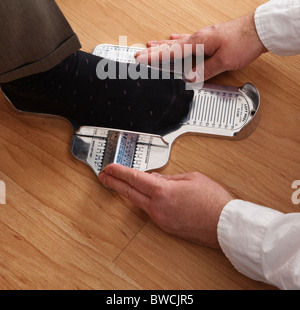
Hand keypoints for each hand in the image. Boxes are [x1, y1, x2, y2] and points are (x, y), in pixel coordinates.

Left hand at [99, 165, 232, 248]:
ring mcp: (162, 219)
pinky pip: (151, 211)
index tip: (109, 168)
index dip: (118, 172)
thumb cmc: (214, 201)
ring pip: (139, 202)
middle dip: (114, 183)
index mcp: (164, 191)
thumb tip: (156, 179)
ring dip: (129, 192)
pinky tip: (144, 196)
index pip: (134, 178)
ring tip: (121, 183)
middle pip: (129, 193)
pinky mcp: (167, 227)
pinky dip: (144, 201)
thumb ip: (170, 178)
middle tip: (104, 176)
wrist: (225, 225)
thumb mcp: (192, 178)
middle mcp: (159, 207)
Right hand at [135, 13, 267, 80]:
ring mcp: (204, 35)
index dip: (154, 56)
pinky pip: (189, 39)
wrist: (260, 30)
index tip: (140, 57)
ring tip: (151, 45)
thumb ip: (206, 70)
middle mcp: (199, 37)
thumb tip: (190, 77)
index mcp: (199, 42)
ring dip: (164, 45)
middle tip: (139, 52)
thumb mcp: (224, 62)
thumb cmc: (244, 42)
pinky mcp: (210, 36)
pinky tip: (176, 38)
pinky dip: (179, 40)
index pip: (172, 52)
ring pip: (179, 42)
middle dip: (155, 50)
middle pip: (171, 45)